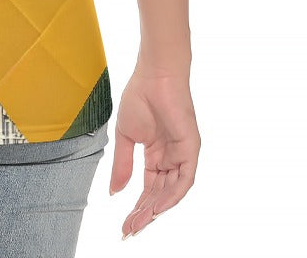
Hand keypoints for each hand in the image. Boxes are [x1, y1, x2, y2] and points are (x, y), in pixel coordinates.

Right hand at [109, 68, 199, 239]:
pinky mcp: (191, 149)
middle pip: (159, 195)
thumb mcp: (126, 137)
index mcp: (156, 155)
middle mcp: (171, 159)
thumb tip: (114, 191)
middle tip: (129, 230)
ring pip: (171, 192)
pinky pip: (183, 179)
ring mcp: (182, 155)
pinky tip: (156, 206)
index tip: (124, 224)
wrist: (153, 76)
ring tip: (139, 222)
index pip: (148, 189)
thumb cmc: (140, 97)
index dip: (137, 207)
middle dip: (144, 214)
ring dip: (156, 209)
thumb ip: (122, 165)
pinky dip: (171, 195)